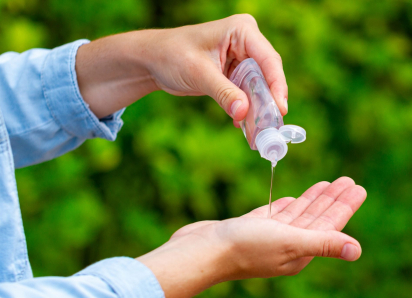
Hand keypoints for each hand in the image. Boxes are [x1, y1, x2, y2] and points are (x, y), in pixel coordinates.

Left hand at [76, 15, 287, 123]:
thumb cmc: (172, 56)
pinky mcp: (234, 73)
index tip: (279, 111)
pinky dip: (245, 109)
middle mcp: (246, 42)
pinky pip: (246, 93)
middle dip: (267, 102)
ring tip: (259, 133)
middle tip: (271, 127)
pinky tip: (242, 126)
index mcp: (241, 30)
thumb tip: (244, 113)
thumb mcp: (199, 73)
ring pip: (258, 87)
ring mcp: (241, 58)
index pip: (268, 59)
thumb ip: (223, 92)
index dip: (276, 86)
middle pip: (266, 75)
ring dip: (257, 110)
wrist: (153, 61)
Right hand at [137, 177, 366, 297]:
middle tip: (347, 181)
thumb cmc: (244, 247)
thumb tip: (357, 250)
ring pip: (297, 215)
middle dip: (331, 199)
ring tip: (326, 184)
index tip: (356, 187)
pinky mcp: (250, 228)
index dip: (343, 205)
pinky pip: (275, 215)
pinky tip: (292, 199)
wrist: (202, 251)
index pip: (329, 224)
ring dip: (312, 199)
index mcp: (299, 249)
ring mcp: (267, 236)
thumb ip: (322, 243)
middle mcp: (286, 244)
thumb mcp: (288, 242)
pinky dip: (286, 206)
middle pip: (315, 217)